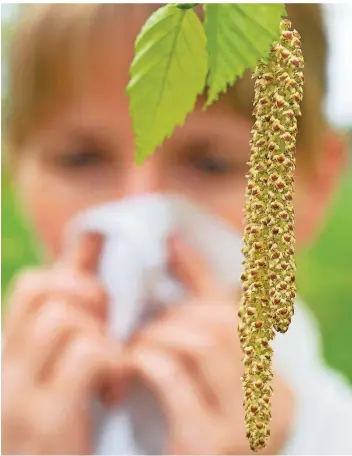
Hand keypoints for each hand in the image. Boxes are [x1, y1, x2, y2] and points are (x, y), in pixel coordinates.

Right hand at [1, 233, 121, 454]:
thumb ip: (78, 311)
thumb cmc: (66, 435)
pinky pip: (88, 352)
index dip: (73, 279)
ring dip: (100, 332)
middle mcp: (3, 369)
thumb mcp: (66, 373)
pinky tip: (114, 391)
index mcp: (8, 354)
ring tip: (112, 364)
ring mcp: (18, 395)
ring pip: (62, 315)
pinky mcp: (47, 420)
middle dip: (89, 298)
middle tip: (108, 331)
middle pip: (44, 289)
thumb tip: (94, 241)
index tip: (100, 307)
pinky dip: (114, 361)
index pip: (32, 283)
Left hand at [123, 236, 293, 454]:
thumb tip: (175, 239)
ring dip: (158, 335)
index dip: (200, 275)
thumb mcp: (208, 377)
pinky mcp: (207, 443)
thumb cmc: (194, 423)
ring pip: (200, 342)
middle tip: (146, 327)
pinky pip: (173, 375)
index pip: (241, 310)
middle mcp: (271, 400)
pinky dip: (146, 358)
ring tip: (139, 346)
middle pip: (221, 324)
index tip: (170, 246)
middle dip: (175, 316)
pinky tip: (131, 365)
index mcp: (275, 381)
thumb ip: (199, 308)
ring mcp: (244, 423)